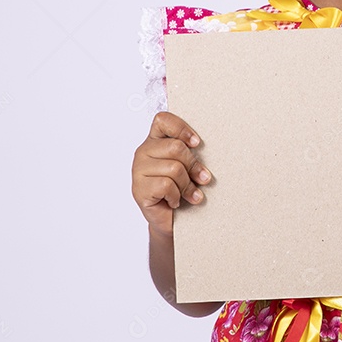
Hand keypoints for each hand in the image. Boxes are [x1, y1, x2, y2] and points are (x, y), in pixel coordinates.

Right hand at [131, 111, 211, 236]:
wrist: (170, 220)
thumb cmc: (181, 189)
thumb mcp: (188, 167)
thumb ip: (190, 154)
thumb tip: (204, 153)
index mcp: (155, 141)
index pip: (162, 120)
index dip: (182, 129)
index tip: (197, 143)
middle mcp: (143, 152)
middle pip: (176, 147)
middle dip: (193, 166)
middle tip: (202, 178)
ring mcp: (138, 170)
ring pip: (174, 168)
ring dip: (187, 185)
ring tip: (189, 194)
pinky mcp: (138, 189)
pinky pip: (166, 185)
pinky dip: (176, 196)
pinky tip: (175, 201)